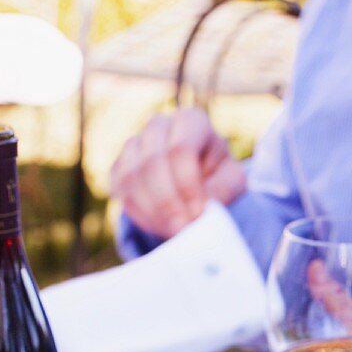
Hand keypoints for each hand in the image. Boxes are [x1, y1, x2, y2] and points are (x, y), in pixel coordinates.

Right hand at [110, 108, 245, 239]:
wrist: (195, 183)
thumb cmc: (217, 178)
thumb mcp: (232, 181)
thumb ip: (223, 189)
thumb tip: (202, 207)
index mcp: (191, 121)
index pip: (181, 150)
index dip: (187, 186)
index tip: (198, 213)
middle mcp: (159, 125)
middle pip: (152, 163)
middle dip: (168, 202)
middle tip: (182, 229)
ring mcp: (135, 143)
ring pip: (132, 177)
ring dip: (153, 211)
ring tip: (174, 230)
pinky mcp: (119, 166)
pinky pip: (121, 190)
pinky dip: (139, 213)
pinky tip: (160, 224)